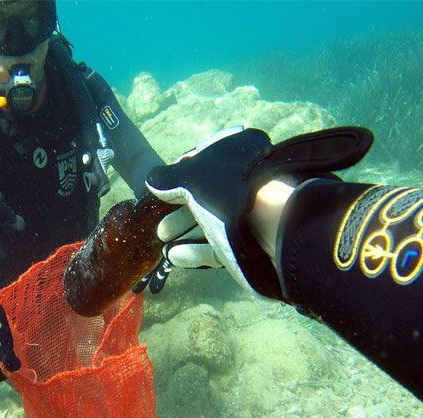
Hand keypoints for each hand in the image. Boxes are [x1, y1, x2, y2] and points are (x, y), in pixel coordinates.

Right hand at [145, 126, 372, 299]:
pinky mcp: (249, 244)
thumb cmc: (229, 193)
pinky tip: (175, 256)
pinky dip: (196, 251)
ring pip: (211, 223)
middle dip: (178, 212)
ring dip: (184, 233)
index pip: (205, 161)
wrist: (270, 230)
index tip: (162, 190)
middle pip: (206, 197)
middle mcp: (245, 183)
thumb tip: (152, 180)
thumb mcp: (191, 178)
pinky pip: (219, 245)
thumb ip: (168, 179)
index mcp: (238, 157)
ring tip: (162, 244)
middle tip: (160, 227)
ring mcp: (249, 216)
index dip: (181, 175)